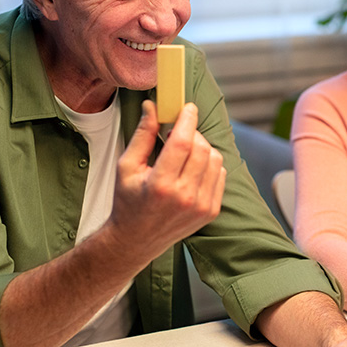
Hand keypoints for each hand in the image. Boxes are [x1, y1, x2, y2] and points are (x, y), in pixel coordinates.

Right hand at [106, 100, 226, 264]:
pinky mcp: (211, 211)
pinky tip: (191, 169)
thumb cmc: (128, 201)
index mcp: (160, 185)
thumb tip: (153, 106)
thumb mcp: (126, 166)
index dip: (187, 120)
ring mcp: (201, 206)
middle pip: (202, 148)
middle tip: (177, 133)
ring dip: (201, 148)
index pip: (182, 142)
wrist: (137, 240)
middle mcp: (185, 197)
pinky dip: (209, 164)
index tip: (187, 108)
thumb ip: (143, 135)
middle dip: (192, 133)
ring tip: (182, 153)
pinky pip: (220, 174)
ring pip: (215, 159)